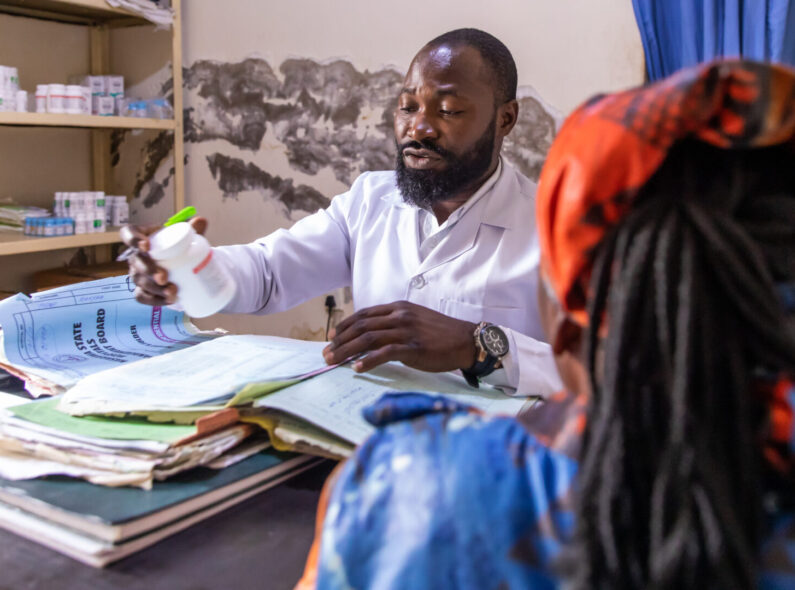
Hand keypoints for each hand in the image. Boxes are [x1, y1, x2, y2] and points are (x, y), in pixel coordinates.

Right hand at [120, 217, 207, 305]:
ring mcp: (138, 274)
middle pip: (134, 261)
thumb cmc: (180, 248)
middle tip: (163, 277)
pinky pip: (142, 296)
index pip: (129, 233)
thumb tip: (201, 221)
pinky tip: (169, 300)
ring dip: (154, 288)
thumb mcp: (186, 237)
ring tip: (172, 292)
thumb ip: (193, 229)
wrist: (183, 266)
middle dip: (147, 270)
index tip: (146, 246)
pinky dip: (155, 300)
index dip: (133, 239)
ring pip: (139, 281)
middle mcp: (137, 255)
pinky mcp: (143, 289)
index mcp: (144, 237)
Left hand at [322, 301, 477, 373]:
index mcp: (398, 307)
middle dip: (340, 340)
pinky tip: (357, 368)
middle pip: (361, 326)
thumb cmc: (440, 333)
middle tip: (326, 353)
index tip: (332, 337)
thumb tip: (370, 336)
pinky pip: (385, 353)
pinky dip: (368, 361)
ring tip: (334, 362)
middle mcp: (399, 316)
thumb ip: (393, 324)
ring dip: (347, 351)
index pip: (364, 314)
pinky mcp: (413, 348)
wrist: (465, 340)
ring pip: (368, 338)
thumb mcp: (414, 320)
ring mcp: (406, 331)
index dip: (344, 325)